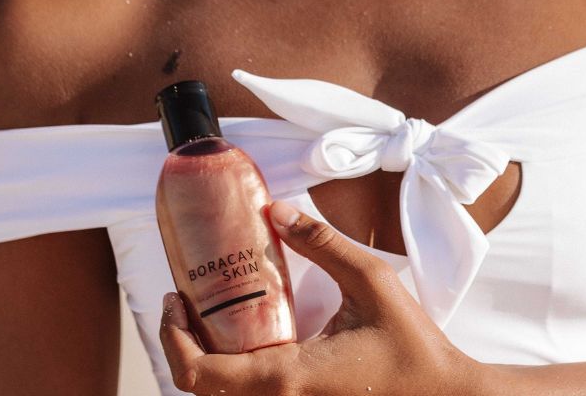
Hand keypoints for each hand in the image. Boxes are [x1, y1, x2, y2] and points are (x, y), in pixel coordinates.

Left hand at [159, 199, 479, 395]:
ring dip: (205, 360)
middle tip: (185, 300)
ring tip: (209, 312)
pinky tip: (246, 336)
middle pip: (201, 391)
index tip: (174, 300)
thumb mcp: (369, 279)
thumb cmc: (413, 347)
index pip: (199, 375)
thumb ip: (321, 242)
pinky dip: (233, 372)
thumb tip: (276, 209)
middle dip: (182, 343)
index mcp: (286, 378)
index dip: (172, 338)